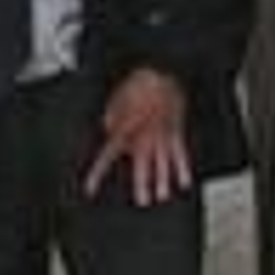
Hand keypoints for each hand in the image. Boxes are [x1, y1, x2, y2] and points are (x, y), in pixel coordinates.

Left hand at [83, 69, 191, 205]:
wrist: (160, 74)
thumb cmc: (136, 87)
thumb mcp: (112, 103)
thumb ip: (110, 122)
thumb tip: (108, 130)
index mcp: (124, 130)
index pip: (107, 157)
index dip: (98, 174)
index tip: (90, 189)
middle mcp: (144, 136)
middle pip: (143, 164)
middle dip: (142, 183)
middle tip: (143, 201)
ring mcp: (161, 136)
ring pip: (163, 162)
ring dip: (163, 181)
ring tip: (162, 196)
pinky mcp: (175, 132)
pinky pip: (180, 154)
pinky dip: (183, 169)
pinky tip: (184, 182)